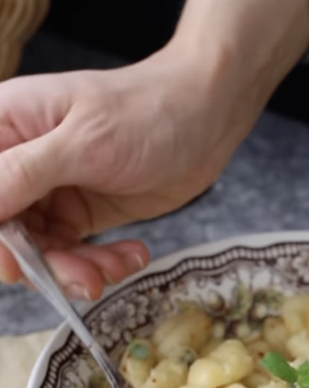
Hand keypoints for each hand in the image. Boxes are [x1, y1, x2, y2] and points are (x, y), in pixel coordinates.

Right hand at [0, 42, 264, 298]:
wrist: (209, 115)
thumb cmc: (147, 110)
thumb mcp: (83, 142)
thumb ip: (22, 173)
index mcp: (5, 126)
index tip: (15, 264)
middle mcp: (19, 161)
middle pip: (3, 229)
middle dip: (41, 261)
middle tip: (83, 277)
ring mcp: (49, 188)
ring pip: (38, 249)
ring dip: (76, 268)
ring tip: (117, 269)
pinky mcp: (81, 211)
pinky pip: (72, 252)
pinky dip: (100, 264)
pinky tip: (132, 257)